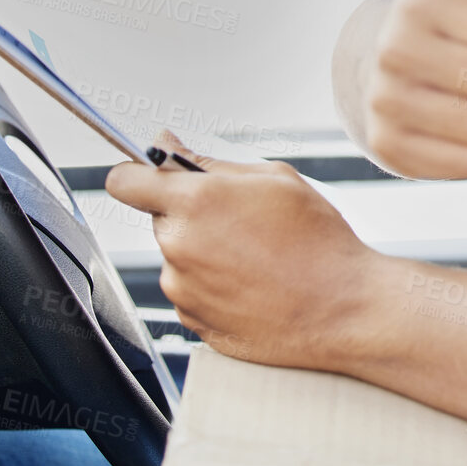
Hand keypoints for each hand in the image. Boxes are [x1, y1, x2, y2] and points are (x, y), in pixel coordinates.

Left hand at [105, 133, 379, 369]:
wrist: (343, 308)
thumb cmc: (317, 241)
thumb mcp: (275, 179)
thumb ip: (210, 162)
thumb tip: (168, 145)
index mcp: (194, 203)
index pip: (123, 180)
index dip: (137, 173)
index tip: (153, 175)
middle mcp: (177, 247)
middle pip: (160, 217)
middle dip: (190, 213)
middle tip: (241, 219)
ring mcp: (182, 289)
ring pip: (178, 255)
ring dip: (204, 250)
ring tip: (257, 256)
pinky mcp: (192, 321)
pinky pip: (191, 290)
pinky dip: (214, 284)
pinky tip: (254, 283)